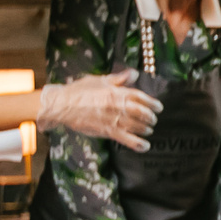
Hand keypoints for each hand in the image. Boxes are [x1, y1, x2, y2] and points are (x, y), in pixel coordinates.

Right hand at [38, 70, 161, 151]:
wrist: (62, 105)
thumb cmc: (79, 91)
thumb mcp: (100, 80)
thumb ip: (119, 78)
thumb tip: (135, 73)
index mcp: (116, 91)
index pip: (140, 97)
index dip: (152, 102)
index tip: (158, 107)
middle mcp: (117, 105)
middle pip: (141, 112)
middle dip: (150, 117)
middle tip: (153, 119)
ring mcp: (112, 119)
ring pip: (136, 126)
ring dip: (145, 129)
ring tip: (148, 130)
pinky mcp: (106, 131)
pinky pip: (125, 139)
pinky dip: (137, 143)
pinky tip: (144, 146)